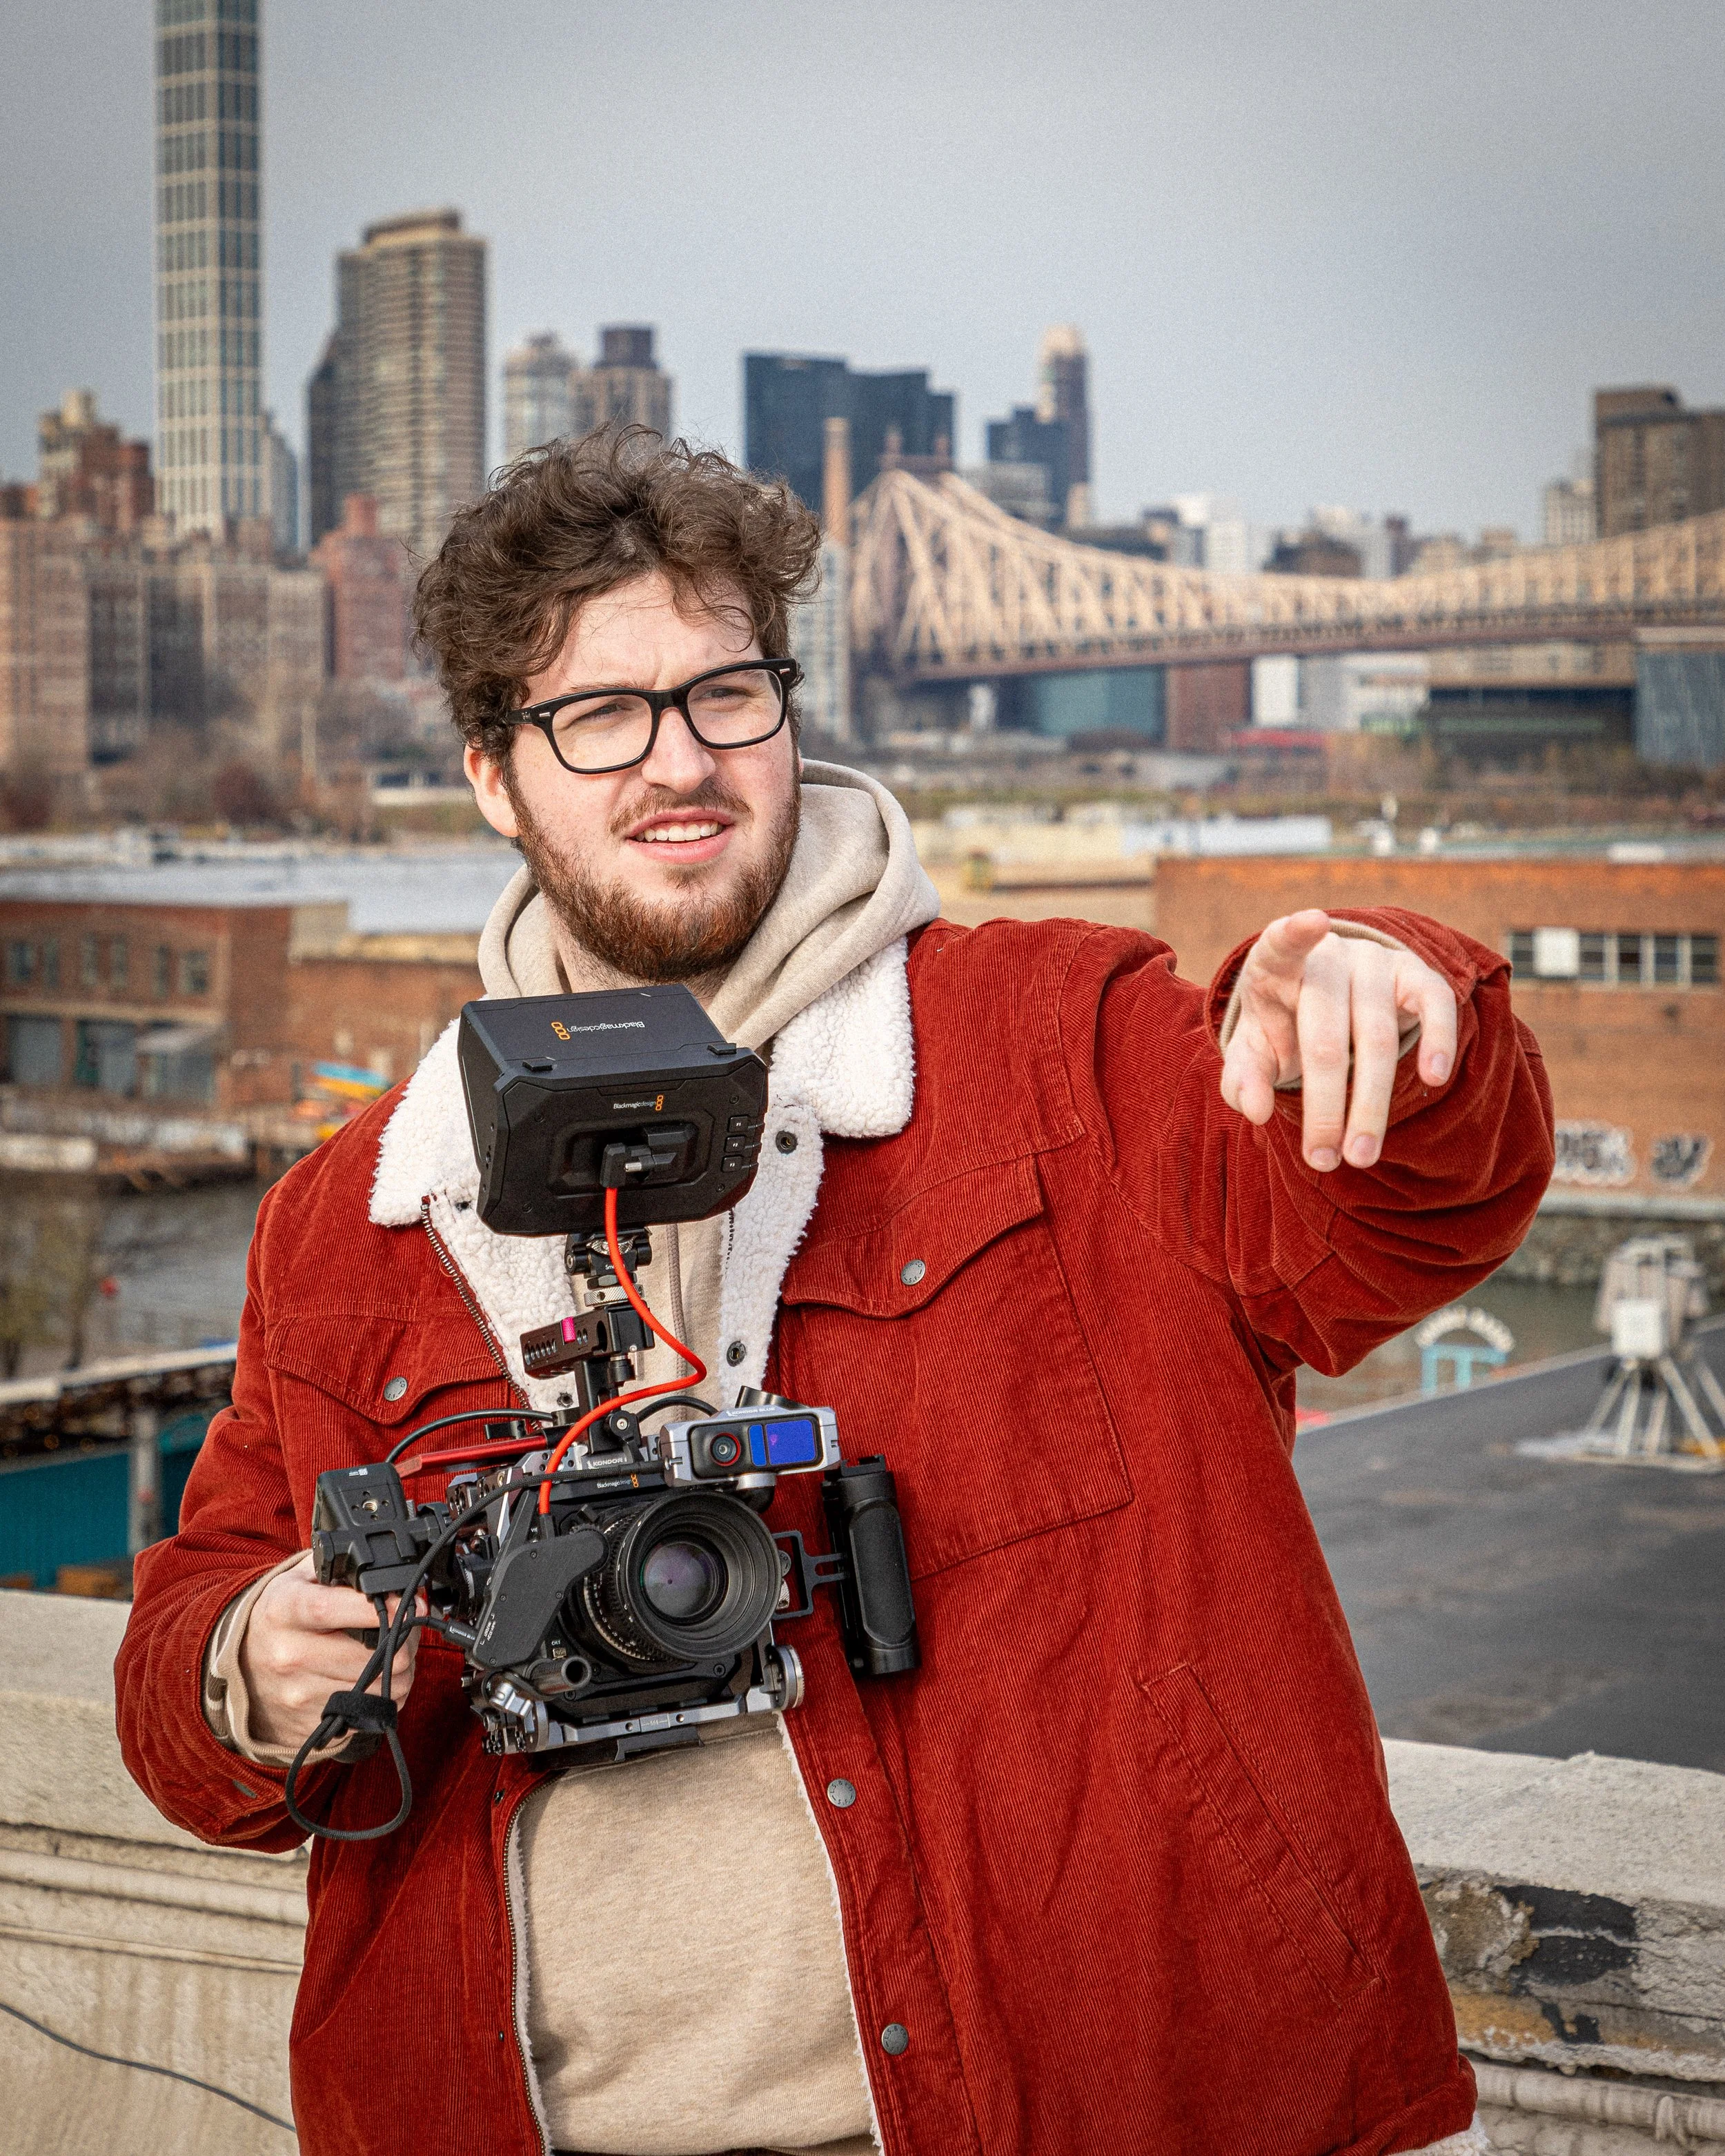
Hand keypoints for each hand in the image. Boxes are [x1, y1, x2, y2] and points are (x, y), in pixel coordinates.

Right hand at [240, 1551, 421, 1752]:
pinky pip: (373, 1712)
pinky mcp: (312, 1725)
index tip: (410, 1603)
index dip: (380, 1607)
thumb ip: (341, 1569)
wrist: (240, 1667)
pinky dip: (387, 1694)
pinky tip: (376, 1676)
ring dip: (401, 1668)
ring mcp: (299, 1695)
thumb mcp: (299, 1578)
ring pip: (383, 1686)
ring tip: (391, 1650)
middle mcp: (289, 1655)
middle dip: (405, 1637)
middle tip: (406, 1625)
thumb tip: (390, 1577)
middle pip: (374, 1655)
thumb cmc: (281, 1615)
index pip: (333, 1608)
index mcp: (284, 1610)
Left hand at [1220, 910, 1456, 1171]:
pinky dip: (1437, 1040)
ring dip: (1369, 1104)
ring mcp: (1375, 964)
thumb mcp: (1253, 1051)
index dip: (1294, 933)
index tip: (1310, 921)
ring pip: (1374, 1036)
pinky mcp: (1416, 975)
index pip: (1280, 944)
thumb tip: (1252, 1110)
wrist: (1331, 1000)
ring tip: (1360, 1157)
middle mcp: (1328, 958)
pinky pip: (1433, 1004)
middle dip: (1325, 1105)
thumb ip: (1243, 1078)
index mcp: (1275, 967)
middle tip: (1323, 1161)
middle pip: (1325, 1035)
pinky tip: (1434, 1079)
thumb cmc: (1283, 1028)